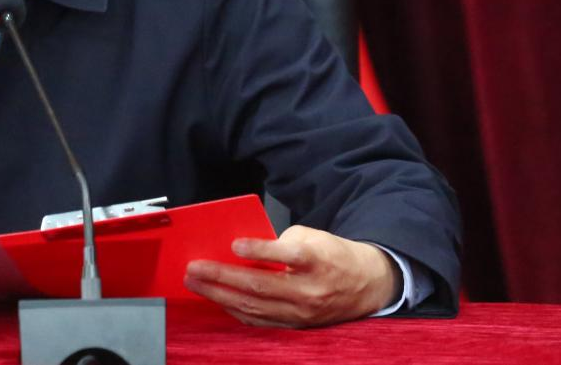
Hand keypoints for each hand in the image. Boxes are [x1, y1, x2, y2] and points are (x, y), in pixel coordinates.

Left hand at [183, 224, 402, 327]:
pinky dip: (236, 310)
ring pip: (255, 307)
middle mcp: (309, 290)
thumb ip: (281, 242)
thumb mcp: (313, 236)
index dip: (260, 251)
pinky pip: (261, 320)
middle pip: (260, 286)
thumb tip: (244, 251)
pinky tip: (217, 300)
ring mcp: (302, 312)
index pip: (287, 255)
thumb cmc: (333, 254)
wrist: (366, 284)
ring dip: (220, 296)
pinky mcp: (297, 324)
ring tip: (196, 284)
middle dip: (221, 278)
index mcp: (317, 260)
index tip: (235, 245)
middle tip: (194, 269)